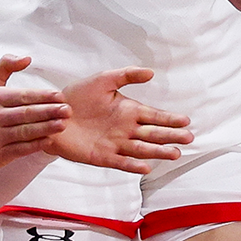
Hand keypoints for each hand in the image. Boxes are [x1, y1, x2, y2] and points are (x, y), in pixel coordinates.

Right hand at [0, 55, 70, 176]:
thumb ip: (5, 67)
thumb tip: (27, 58)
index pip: (22, 96)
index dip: (43, 96)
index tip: (60, 96)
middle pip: (26, 114)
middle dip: (49, 111)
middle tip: (68, 109)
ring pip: (25, 132)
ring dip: (46, 128)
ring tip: (63, 124)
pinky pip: (21, 149)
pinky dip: (36, 145)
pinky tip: (50, 140)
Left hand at [48, 67, 193, 173]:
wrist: (52, 113)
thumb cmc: (77, 96)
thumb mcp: (103, 79)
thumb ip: (126, 75)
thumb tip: (151, 72)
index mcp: (128, 110)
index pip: (155, 116)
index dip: (170, 119)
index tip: (186, 121)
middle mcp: (126, 129)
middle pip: (153, 134)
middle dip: (171, 136)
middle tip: (188, 138)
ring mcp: (115, 144)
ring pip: (141, 149)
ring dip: (158, 152)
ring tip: (174, 153)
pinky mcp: (102, 156)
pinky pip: (120, 162)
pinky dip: (132, 165)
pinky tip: (145, 167)